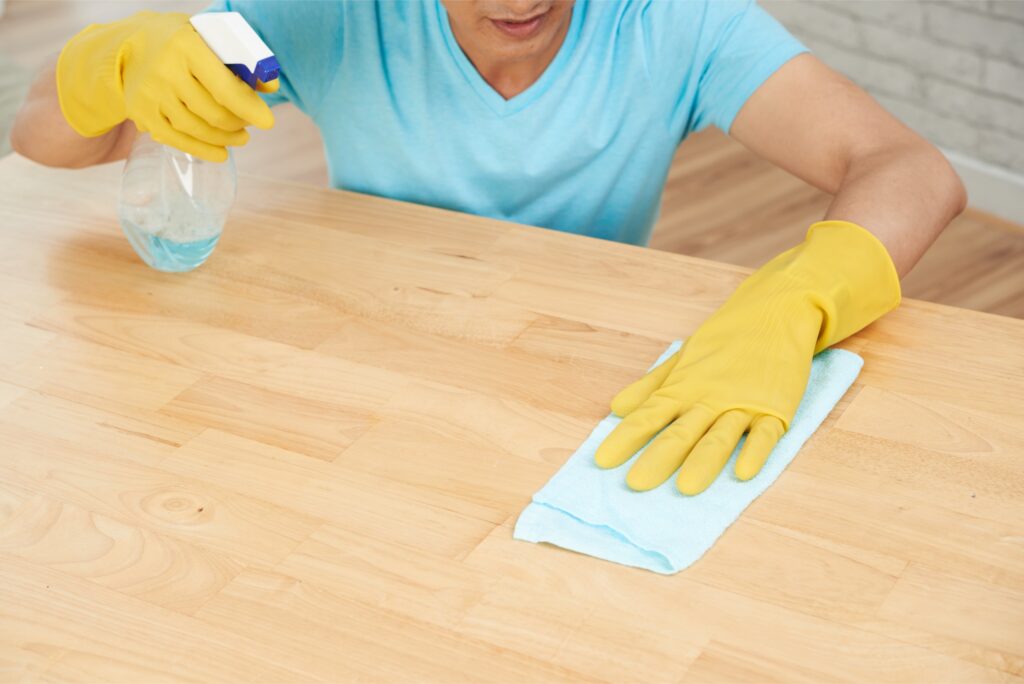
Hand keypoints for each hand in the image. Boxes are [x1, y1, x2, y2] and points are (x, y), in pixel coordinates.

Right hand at [56, 11, 275, 160]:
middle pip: (214, 113)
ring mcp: (151, 95)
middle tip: (250, 124)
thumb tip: (269, 87)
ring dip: (226, 138)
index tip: (268, 122)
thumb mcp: (205, 37)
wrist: (125, 47)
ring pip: (198, 130)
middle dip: (239, 123)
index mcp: (186, 47)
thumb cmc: (177, 42)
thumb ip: (238, 59)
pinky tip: (221, 152)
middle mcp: (166, 71)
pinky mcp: (142, 114)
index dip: (250, 109)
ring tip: (240, 136)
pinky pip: (178, 140)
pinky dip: (204, 150)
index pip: (225, 87)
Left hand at [595, 221, 900, 494]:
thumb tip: (616, 407)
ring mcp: (743, 403)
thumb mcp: (684, 359)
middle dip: (658, 457)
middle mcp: (710, 397)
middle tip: (635, 484)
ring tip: (686, 488)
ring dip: (704, 462)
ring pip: (720, 436)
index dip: (626, 437)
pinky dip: (755, 452)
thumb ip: (652, 386)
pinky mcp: (776, 408)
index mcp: (685, 386)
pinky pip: (765, 434)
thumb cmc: (726, 340)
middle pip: (681, 431)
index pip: (649, 415)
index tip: (602, 461)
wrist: (776, 311)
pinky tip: (744, 474)